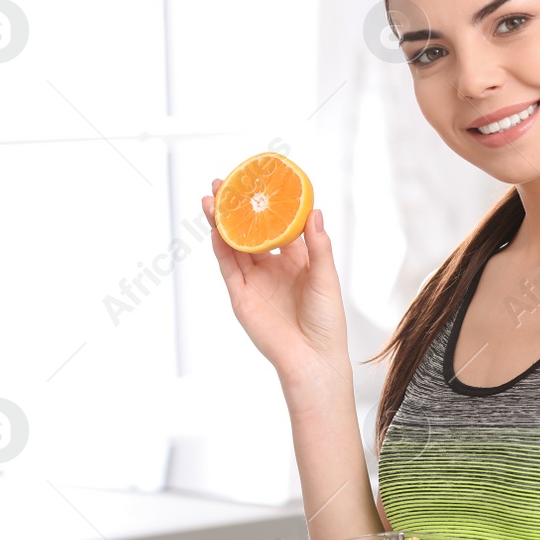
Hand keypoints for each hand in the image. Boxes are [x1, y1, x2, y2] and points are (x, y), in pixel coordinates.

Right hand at [202, 178, 350, 386]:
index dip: (268, 205)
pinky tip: (216, 228)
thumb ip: (318, 246)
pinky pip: (228, 267)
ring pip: (233, 245)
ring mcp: (254, 281)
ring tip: (212, 197)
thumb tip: (315, 211)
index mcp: (295, 260)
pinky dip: (221, 247)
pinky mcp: (241, 296)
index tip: (260, 181)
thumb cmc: (326, 321)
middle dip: (236, 208)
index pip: (277, 226)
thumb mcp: (326, 277)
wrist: (312, 358)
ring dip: (222, 222)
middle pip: (248, 231)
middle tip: (225, 182)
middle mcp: (271, 267)